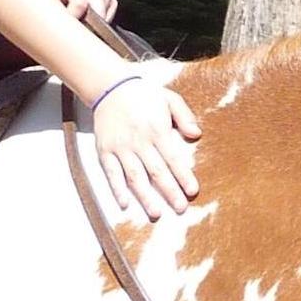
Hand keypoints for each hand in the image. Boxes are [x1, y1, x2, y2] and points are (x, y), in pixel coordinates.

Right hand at [92, 69, 201, 218]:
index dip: (183, 176)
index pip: (173, 158)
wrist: (110, 87)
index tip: (192, 191)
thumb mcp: (170, 98)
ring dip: (145, 196)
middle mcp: (138, 141)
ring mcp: (120, 147)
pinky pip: (111, 173)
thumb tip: (196, 134)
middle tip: (180, 208)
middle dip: (169, 192)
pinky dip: (117, 189)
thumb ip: (184, 116)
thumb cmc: (144, 95)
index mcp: (157, 130)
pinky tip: (125, 203)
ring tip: (156, 213)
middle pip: (156, 171)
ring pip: (134, 176)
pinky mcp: (104, 151)